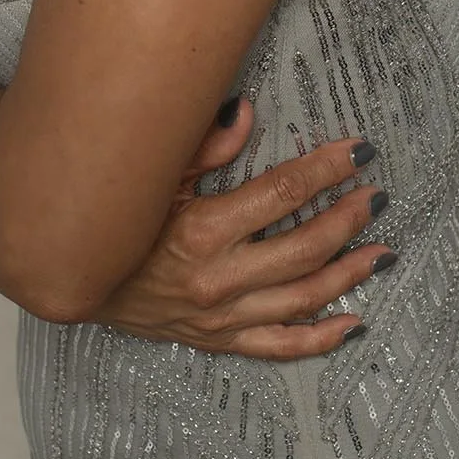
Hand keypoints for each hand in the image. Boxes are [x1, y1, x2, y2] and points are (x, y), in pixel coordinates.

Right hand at [85, 97, 396, 358]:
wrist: (77, 283)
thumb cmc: (116, 221)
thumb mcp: (154, 178)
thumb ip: (203, 147)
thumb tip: (246, 112)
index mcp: (203, 230)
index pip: (282, 194)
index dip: (325, 170)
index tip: (357, 153)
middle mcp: (219, 277)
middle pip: (304, 247)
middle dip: (347, 219)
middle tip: (376, 196)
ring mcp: (223, 316)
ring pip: (302, 297)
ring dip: (348, 273)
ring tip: (382, 252)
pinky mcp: (221, 340)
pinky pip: (280, 346)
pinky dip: (321, 338)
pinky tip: (354, 322)